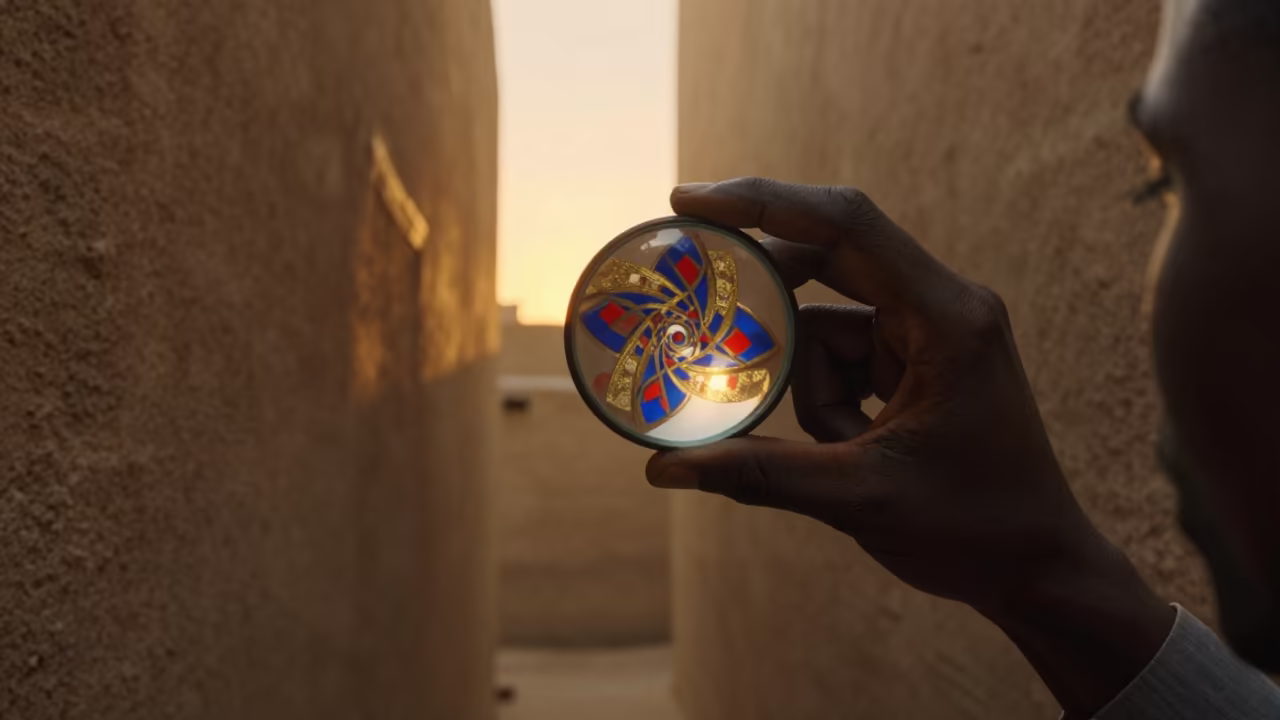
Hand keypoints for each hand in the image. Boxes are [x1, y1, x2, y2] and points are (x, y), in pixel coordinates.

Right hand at [647, 178, 1171, 716]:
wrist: (1038, 567)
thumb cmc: (974, 529)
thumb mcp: (860, 499)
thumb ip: (761, 475)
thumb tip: (662, 471)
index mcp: (947, 317)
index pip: (847, 226)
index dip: (764, 202)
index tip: (691, 199)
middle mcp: (942, 305)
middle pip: (829, 260)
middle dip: (767, 291)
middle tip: (700, 298)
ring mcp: (929, 330)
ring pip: (825, 329)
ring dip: (813, 393)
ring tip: (844, 449)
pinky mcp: (915, 359)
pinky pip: (841, 358)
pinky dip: (826, 403)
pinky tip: (848, 447)